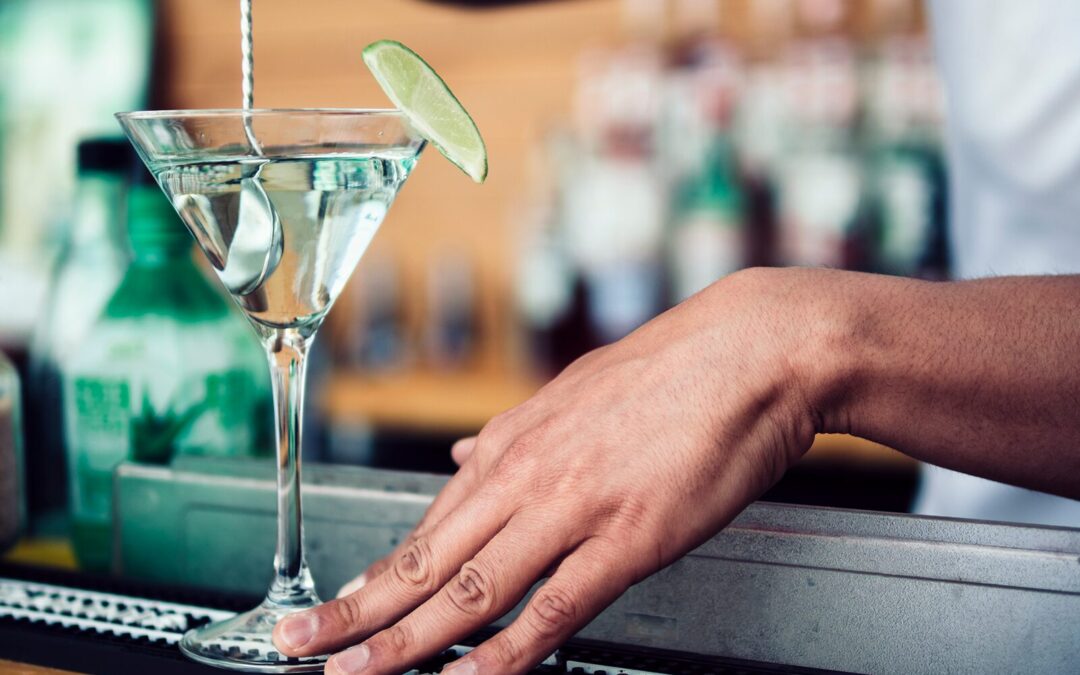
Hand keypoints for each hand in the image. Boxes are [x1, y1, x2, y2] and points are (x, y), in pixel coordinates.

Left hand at [272, 267, 828, 673]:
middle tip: (302, 643)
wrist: (748, 352)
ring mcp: (573, 509)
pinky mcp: (626, 540)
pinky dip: (503, 655)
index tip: (338, 604)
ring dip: (405, 642)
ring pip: (471, 589)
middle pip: (429, 559)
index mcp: (515, 443)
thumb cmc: (671, 371)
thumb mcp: (573, 394)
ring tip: (356, 673)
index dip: (377, 574)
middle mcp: (528, 476)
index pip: (430, 524)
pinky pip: (552, 609)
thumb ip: (514, 433)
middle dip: (358, 612)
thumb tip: (468, 453)